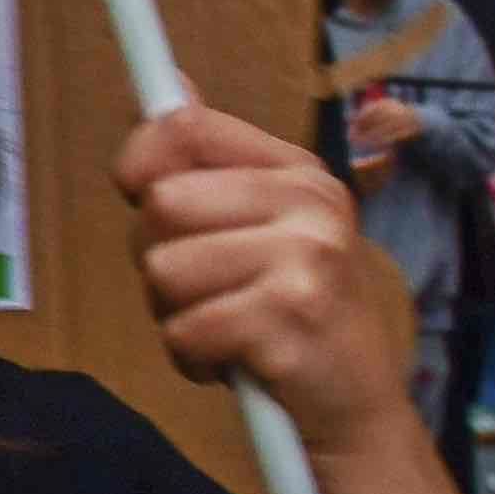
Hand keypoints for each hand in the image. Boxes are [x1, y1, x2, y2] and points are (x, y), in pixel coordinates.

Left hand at [122, 102, 431, 462]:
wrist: (356, 410)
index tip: (138, 194)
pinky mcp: (289, 319)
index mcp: (299, 173)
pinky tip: (234, 362)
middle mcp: (311, 205)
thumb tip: (168, 84)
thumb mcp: (262, 231)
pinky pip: (182, 330)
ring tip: (226, 327)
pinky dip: (192, 358)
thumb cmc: (290, 317)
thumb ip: (209, 165)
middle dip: (158, 258)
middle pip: (160, 204)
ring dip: (175, 314)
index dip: (139, 160)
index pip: (186, 128)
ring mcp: (305, 260)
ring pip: (162, 270)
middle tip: (208, 290)